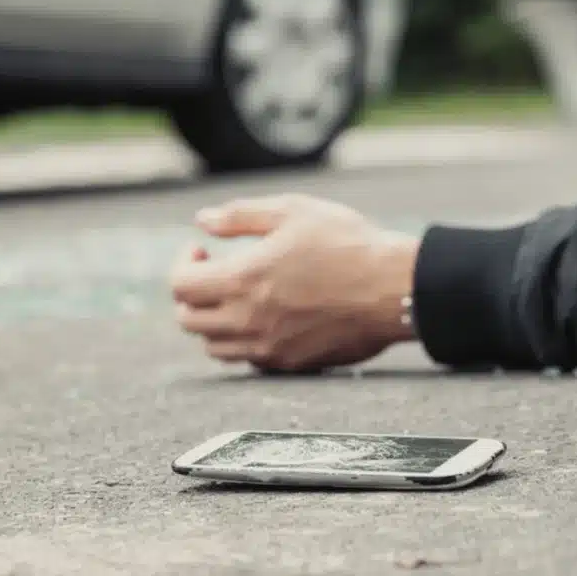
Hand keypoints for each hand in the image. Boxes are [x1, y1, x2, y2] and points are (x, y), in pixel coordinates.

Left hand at [170, 194, 419, 371]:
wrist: (396, 289)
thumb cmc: (347, 244)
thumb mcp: (292, 212)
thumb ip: (240, 216)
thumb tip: (202, 221)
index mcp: (241, 281)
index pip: (180, 286)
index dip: (183, 264)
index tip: (202, 250)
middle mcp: (247, 320)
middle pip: (188, 320)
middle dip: (190, 294)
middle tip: (212, 272)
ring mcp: (267, 347)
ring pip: (213, 346)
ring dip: (212, 320)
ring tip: (234, 296)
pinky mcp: (289, 364)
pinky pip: (246, 360)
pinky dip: (240, 341)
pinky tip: (261, 317)